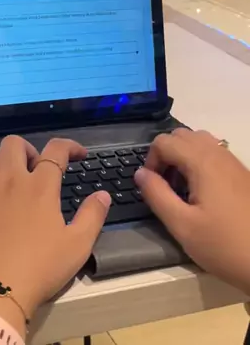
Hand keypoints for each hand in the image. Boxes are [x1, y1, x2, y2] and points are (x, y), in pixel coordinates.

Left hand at [0, 136, 110, 334]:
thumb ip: (92, 216)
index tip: (75, 154)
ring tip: (1, 176)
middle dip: (26, 150)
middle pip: (14, 144)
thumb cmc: (38, 272)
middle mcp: (9, 180)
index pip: (56, 150)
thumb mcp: (76, 247)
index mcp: (40, 187)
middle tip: (32, 169)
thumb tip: (102, 195)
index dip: (69, 146)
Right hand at [135, 129, 249, 293]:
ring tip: (182, 188)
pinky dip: (199, 162)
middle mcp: (218, 154)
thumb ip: (157, 195)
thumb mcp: (182, 226)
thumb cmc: (224, 245)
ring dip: (182, 156)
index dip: (150, 160)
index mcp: (202, 162)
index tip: (151, 187)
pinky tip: (202, 193)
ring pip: (199, 141)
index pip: (164, 141)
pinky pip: (213, 153)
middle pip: (181, 136)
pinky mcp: (242, 173)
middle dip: (166, 155)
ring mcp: (232, 162)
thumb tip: (140, 173)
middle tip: (164, 186)